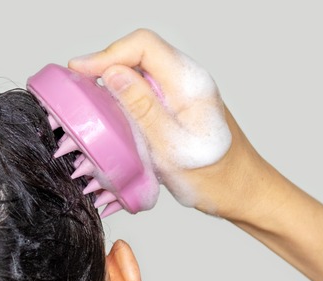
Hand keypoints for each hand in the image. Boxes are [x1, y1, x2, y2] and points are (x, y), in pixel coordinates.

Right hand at [69, 29, 257, 215]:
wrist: (244, 193)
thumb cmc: (215, 178)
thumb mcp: (171, 147)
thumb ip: (142, 107)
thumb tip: (113, 73)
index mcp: (190, 83)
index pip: (143, 45)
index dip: (107, 54)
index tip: (80, 71)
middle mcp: (188, 80)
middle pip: (140, 52)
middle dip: (106, 63)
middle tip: (78, 84)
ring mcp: (184, 92)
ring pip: (142, 69)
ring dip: (113, 78)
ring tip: (88, 96)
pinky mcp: (179, 105)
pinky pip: (148, 87)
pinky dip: (125, 93)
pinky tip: (111, 110)